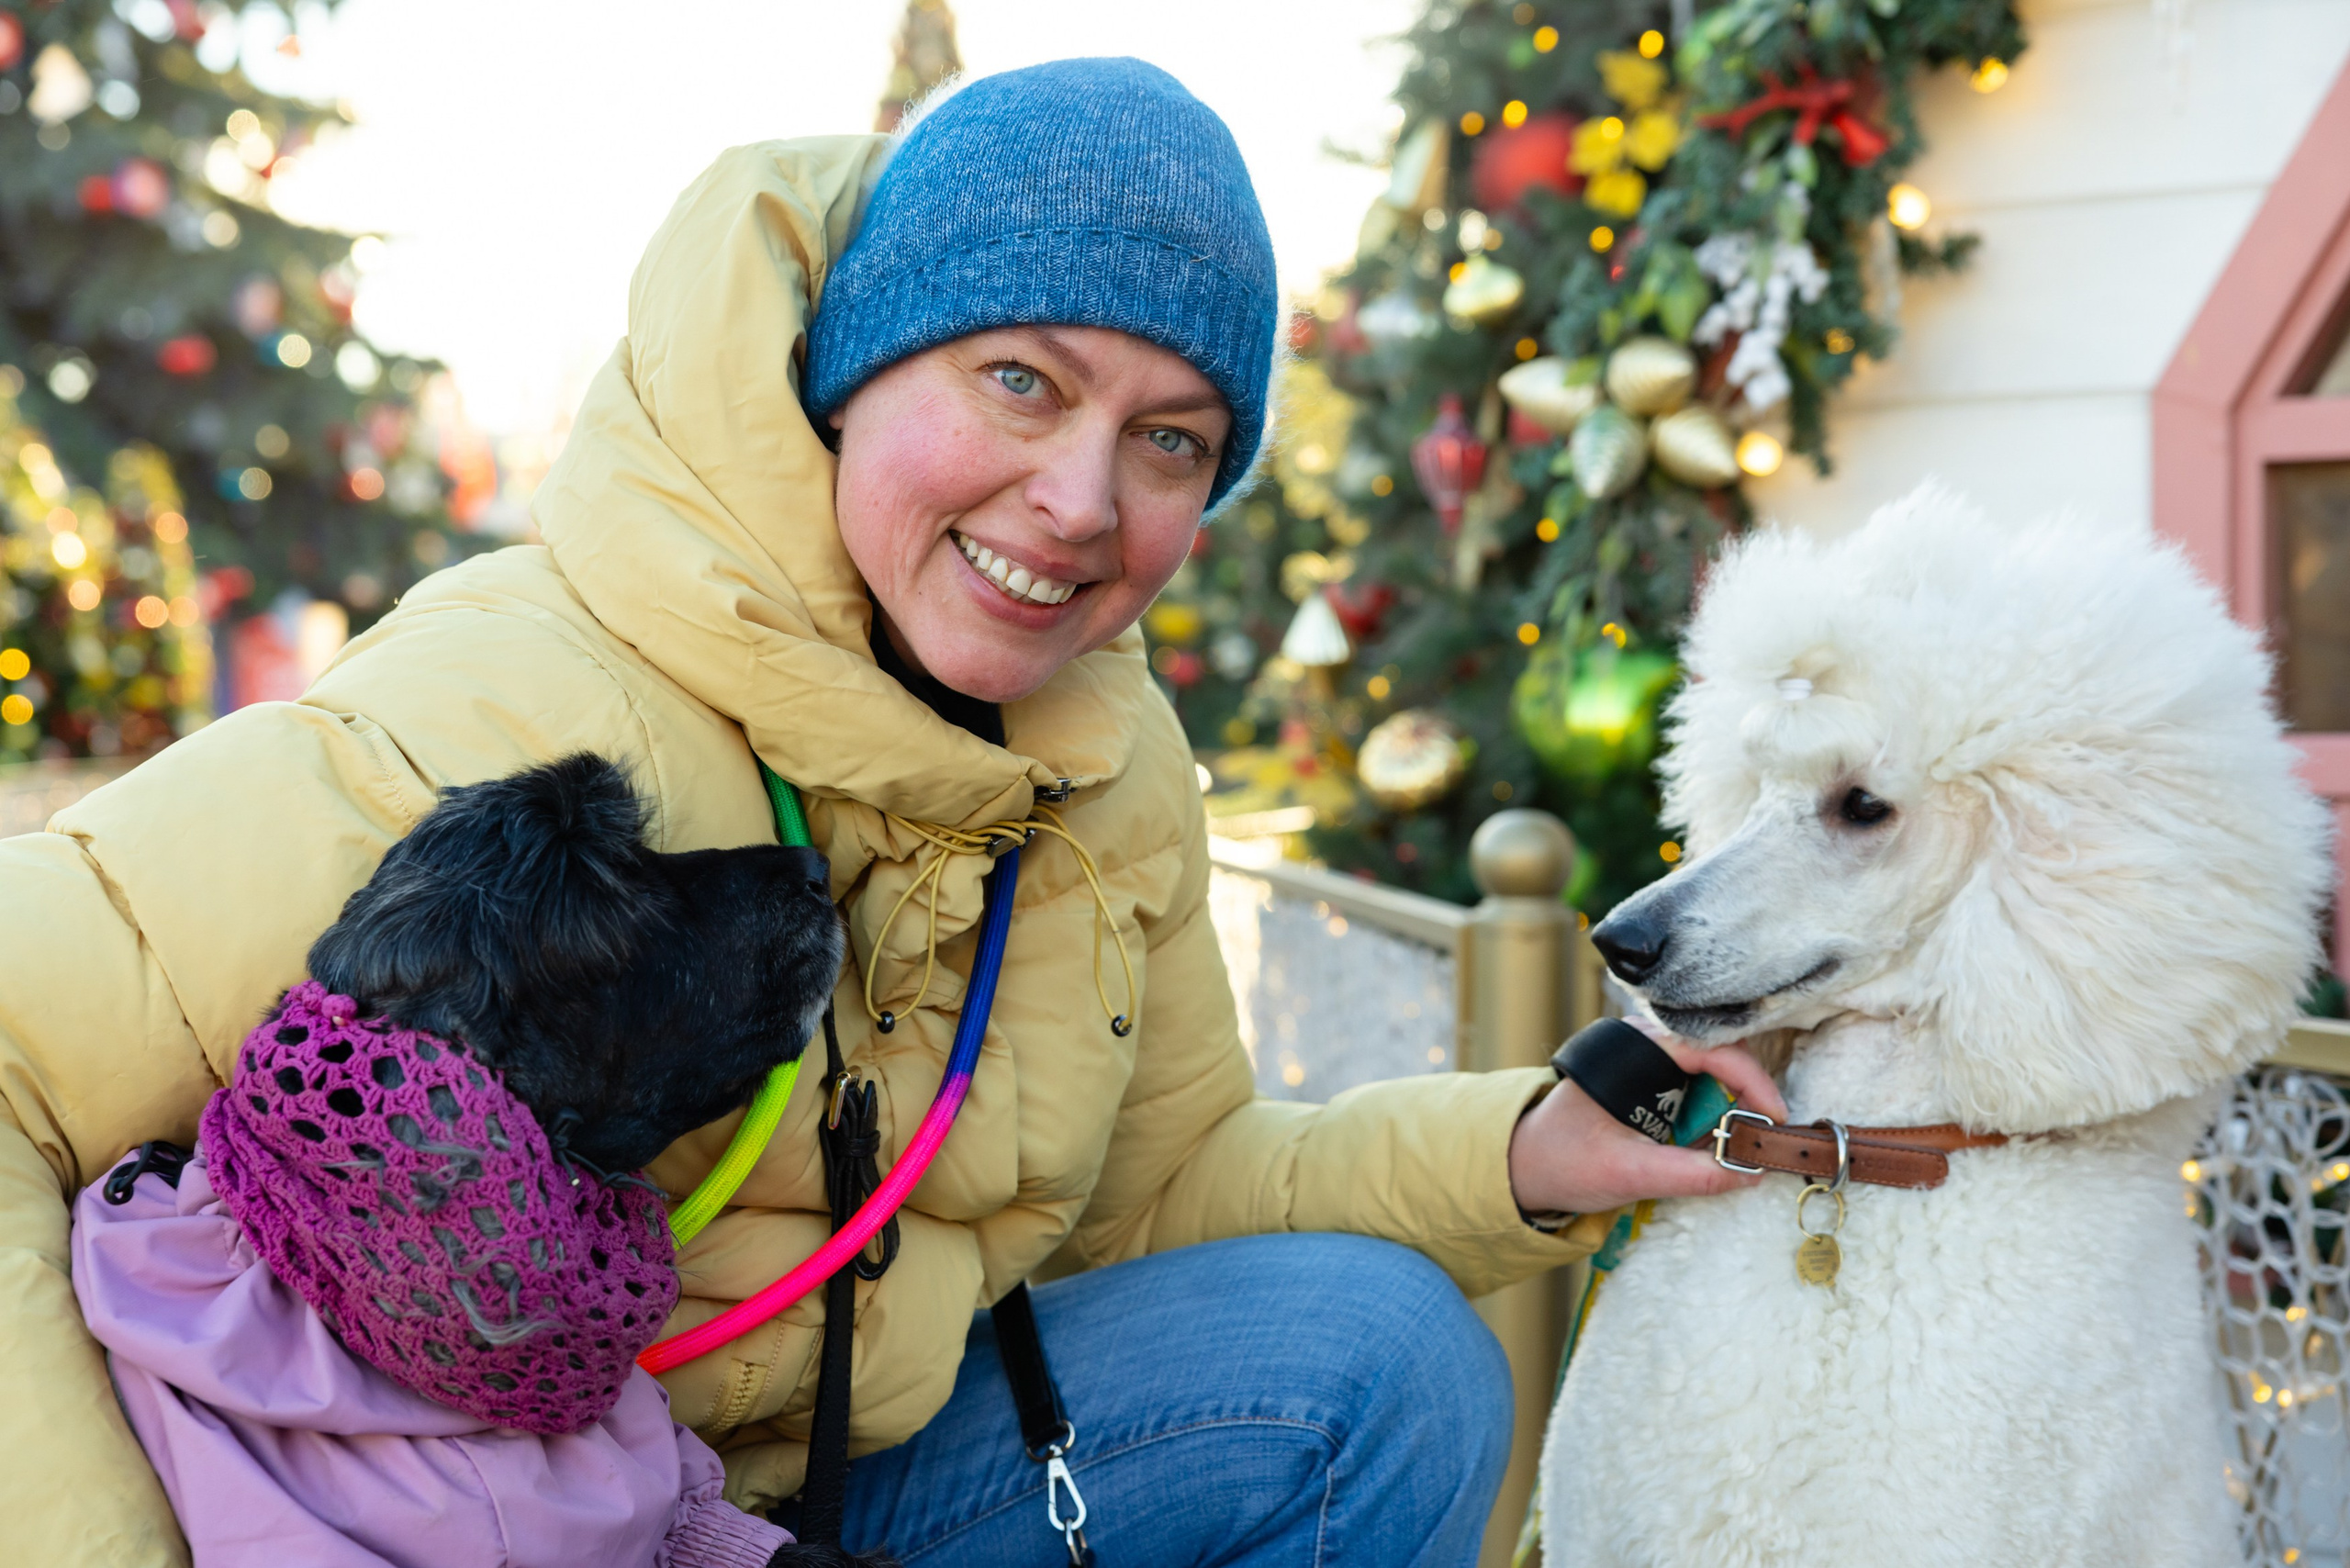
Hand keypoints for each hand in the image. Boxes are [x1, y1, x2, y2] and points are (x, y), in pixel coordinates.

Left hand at [1507, 1015, 1788, 1216]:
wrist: (1521, 1165)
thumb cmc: (1561, 1160)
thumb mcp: (1628, 1173)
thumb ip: (1690, 1175)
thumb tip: (1749, 1173)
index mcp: (1633, 1047)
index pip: (1711, 1048)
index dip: (1751, 1081)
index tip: (1775, 1116)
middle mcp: (1644, 1043)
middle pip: (1720, 1055)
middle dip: (1750, 1094)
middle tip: (1767, 1136)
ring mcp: (1648, 1062)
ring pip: (1714, 1073)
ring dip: (1735, 1108)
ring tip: (1743, 1145)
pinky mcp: (1651, 1084)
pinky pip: (1699, 1090)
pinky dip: (1717, 1117)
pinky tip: (1715, 1146)